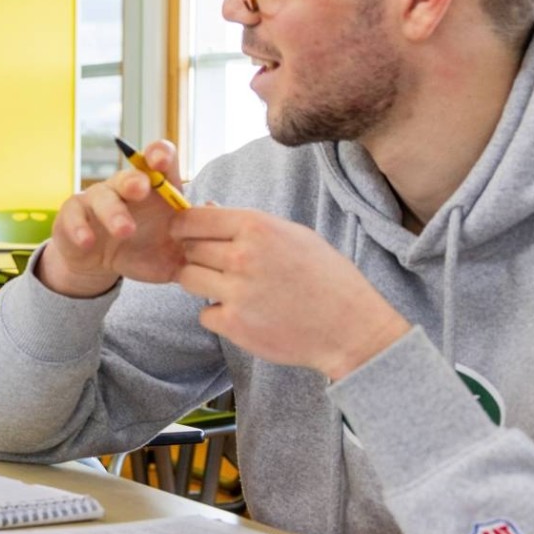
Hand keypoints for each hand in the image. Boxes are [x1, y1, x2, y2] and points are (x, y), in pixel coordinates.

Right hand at [41, 139, 187, 296]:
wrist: (103, 266)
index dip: (159, 154)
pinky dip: (80, 229)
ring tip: (124, 230)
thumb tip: (213, 209)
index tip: (161, 162)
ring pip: (102, 197)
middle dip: (135, 180)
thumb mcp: (174, 251)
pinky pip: (74, 216)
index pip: (158, 160)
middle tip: (142, 189)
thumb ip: (196, 236)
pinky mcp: (72, 215)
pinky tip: (88, 241)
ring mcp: (97, 199)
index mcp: (155, 190)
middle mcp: (125, 188)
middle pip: (129, 176)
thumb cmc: (144, 251)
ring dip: (113, 212)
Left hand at [172, 207, 409, 379]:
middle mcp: (242, 256)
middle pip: (188, 249)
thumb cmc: (325, 277)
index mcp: (256, 227)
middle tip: (222, 266)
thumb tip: (206, 207)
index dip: (183, 226)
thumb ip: (246, 224)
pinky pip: (204, 314)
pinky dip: (218, 315)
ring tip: (232, 288)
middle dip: (197, 256)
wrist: (351, 327)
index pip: (191, 219)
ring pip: (187, 279)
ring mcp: (236, 292)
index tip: (185, 234)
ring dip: (202, 283)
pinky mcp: (233, 324)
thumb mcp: (292, 235)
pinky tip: (246, 313)